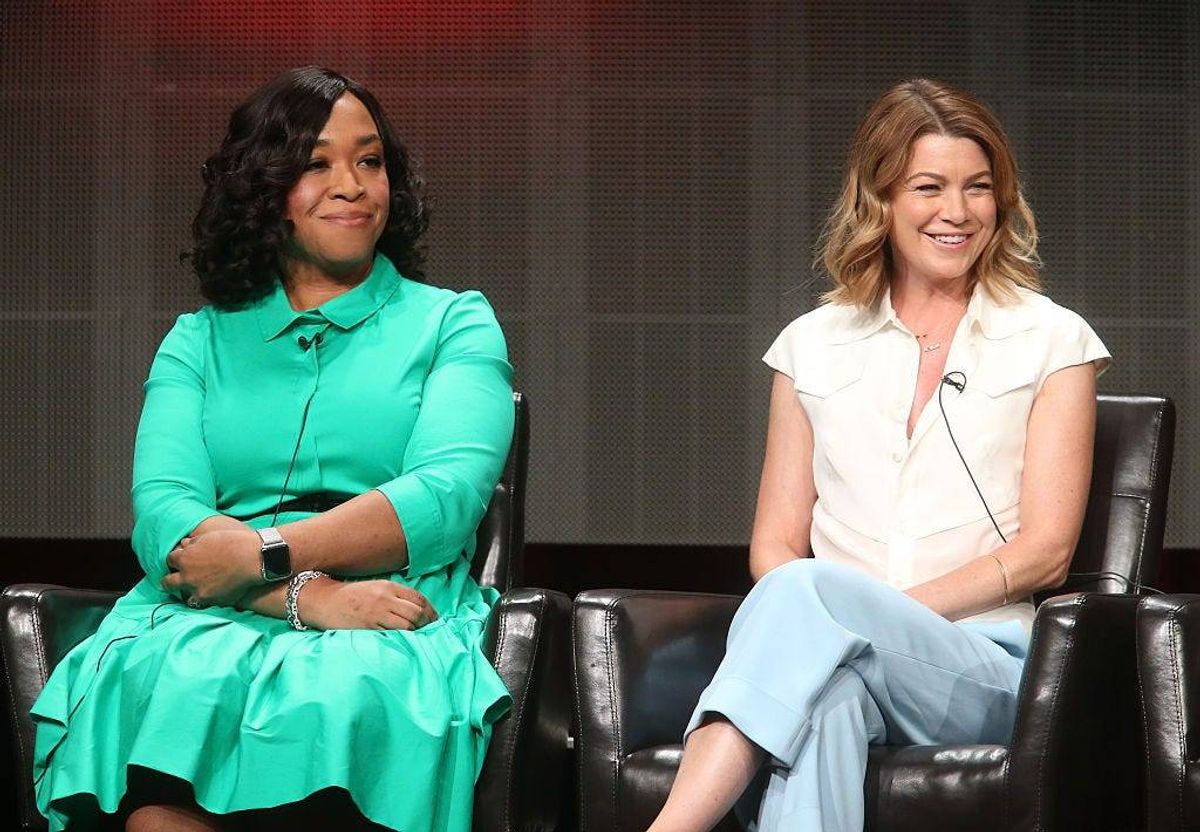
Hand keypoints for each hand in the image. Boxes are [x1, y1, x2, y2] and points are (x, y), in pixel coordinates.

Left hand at [162, 528, 262, 607]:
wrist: (254, 559)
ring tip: (198, 588)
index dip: (177, 559)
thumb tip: (184, 545)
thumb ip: (193, 543)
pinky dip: (204, 598)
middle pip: (168, 583)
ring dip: (189, 591)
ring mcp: (198, 591)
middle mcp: (187, 576)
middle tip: (179, 578)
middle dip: (171, 580)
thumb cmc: (234, 543)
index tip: (183, 559)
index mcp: (185, 558)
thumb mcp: (209, 536)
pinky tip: (212, 592)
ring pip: (184, 595)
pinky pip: (201, 603)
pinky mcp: (211, 601)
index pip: (170, 560)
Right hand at [302, 579, 438, 630]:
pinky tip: (404, 642)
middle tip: (430, 632)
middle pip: (416, 612)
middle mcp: (385, 597)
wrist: (324, 601)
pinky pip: (391, 634)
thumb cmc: (351, 596)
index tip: (435, 620)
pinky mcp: (368, 626)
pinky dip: (401, 638)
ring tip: (419, 638)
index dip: (431, 611)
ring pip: (407, 624)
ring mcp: (376, 612)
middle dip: (427, 623)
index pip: (418, 598)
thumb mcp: (376, 589)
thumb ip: (395, 596)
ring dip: (416, 632)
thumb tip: (417, 609)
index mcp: (389, 586)